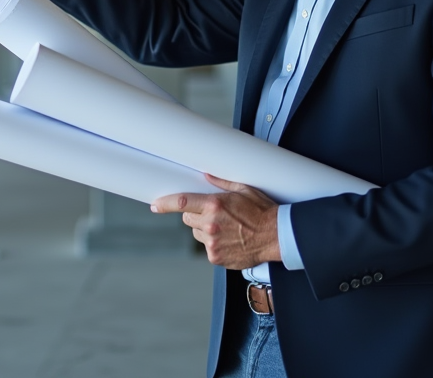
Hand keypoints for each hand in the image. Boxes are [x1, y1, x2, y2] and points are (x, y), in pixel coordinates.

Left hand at [152, 175, 280, 268]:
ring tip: (225, 228)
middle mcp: (210, 225)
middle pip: (187, 219)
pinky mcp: (216, 258)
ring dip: (204, 230)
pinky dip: (214, 244)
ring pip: (197, 234)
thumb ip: (222, 182)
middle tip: (211, 213)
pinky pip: (207, 248)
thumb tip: (207, 175)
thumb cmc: (262, 211)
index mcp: (214, 206)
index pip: (182, 203)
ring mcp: (212, 244)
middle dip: (195, 215)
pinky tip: (229, 239)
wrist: (276, 236)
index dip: (165, 204)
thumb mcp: (244, 190)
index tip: (155, 205)